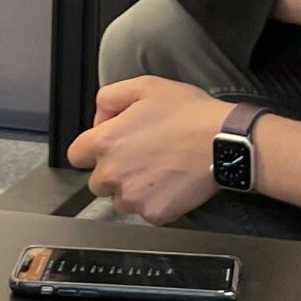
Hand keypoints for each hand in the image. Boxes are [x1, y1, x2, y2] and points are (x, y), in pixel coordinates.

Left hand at [66, 75, 226, 223]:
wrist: (224, 142)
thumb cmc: (189, 113)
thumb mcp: (145, 86)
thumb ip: (110, 98)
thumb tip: (100, 118)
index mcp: (106, 142)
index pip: (76, 155)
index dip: (93, 149)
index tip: (110, 147)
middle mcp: (113, 174)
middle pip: (97, 182)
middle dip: (114, 171)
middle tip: (141, 157)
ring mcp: (133, 197)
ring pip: (120, 199)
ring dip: (132, 189)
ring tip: (159, 169)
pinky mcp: (154, 214)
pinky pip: (145, 212)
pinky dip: (155, 201)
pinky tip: (171, 182)